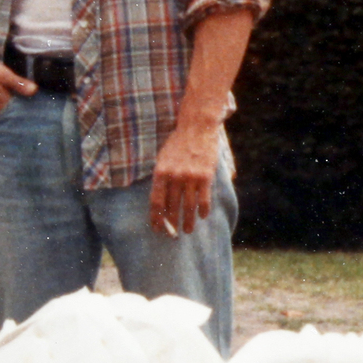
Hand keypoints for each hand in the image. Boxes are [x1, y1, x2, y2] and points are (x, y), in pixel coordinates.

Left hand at [147, 122, 220, 237]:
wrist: (197, 126)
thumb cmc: (178, 143)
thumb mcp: (163, 158)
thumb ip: (161, 178)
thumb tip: (160, 202)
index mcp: (160, 172)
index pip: (156, 202)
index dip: (156, 219)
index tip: (157, 229)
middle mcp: (175, 176)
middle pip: (172, 208)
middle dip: (171, 224)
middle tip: (173, 235)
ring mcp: (191, 177)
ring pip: (188, 207)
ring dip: (188, 222)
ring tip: (187, 231)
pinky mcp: (206, 176)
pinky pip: (204, 199)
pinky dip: (203, 210)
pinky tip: (202, 216)